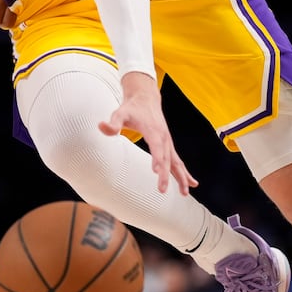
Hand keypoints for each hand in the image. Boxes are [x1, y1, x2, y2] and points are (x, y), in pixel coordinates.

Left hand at [97, 73, 196, 194]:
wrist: (146, 97)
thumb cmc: (131, 108)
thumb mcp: (120, 113)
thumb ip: (112, 123)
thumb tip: (101, 126)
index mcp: (153, 130)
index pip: (156, 146)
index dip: (157, 158)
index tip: (156, 170)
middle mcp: (164, 137)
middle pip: (166, 157)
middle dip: (165, 174)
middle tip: (162, 190)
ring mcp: (168, 141)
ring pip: (176, 161)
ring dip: (181, 177)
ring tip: (185, 193)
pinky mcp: (168, 144)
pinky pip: (177, 160)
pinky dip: (184, 172)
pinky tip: (191, 183)